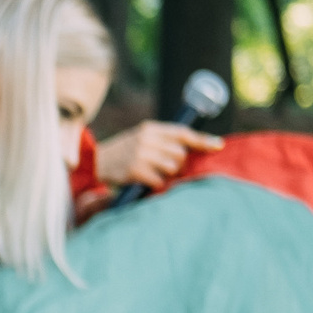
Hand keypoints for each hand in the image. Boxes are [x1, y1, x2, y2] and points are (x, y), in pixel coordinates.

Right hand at [95, 121, 224, 190]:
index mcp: (151, 129)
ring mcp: (141, 154)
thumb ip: (163, 141)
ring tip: (150, 172)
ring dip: (165, 174)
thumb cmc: (123, 153)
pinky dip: (154, 183)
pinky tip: (143, 180)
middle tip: (162, 167)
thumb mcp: (142, 139)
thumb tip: (190, 151)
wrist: (94, 162)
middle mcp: (147, 139)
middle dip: (176, 164)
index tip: (218, 146)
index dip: (202, 140)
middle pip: (180, 154)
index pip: (183, 133)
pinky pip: (158, 180)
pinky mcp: (135, 170)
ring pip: (172, 168)